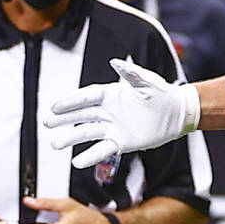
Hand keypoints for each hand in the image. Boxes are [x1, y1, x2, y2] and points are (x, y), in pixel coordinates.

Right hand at [44, 58, 200, 168]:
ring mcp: (113, 127)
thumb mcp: (147, 83)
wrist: (177, 113)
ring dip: (71, 138)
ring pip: (87, 133)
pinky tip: (77, 162)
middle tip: (47, 123)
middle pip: (81, 115)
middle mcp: (108, 111)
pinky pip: (102, 149)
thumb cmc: (162, 94)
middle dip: (64, 119)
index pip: (86, 97)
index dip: (70, 102)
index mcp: (111, 94)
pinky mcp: (121, 142)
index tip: (54, 107)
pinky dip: (90, 156)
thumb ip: (131, 74)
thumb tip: (115, 61)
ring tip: (55, 144)